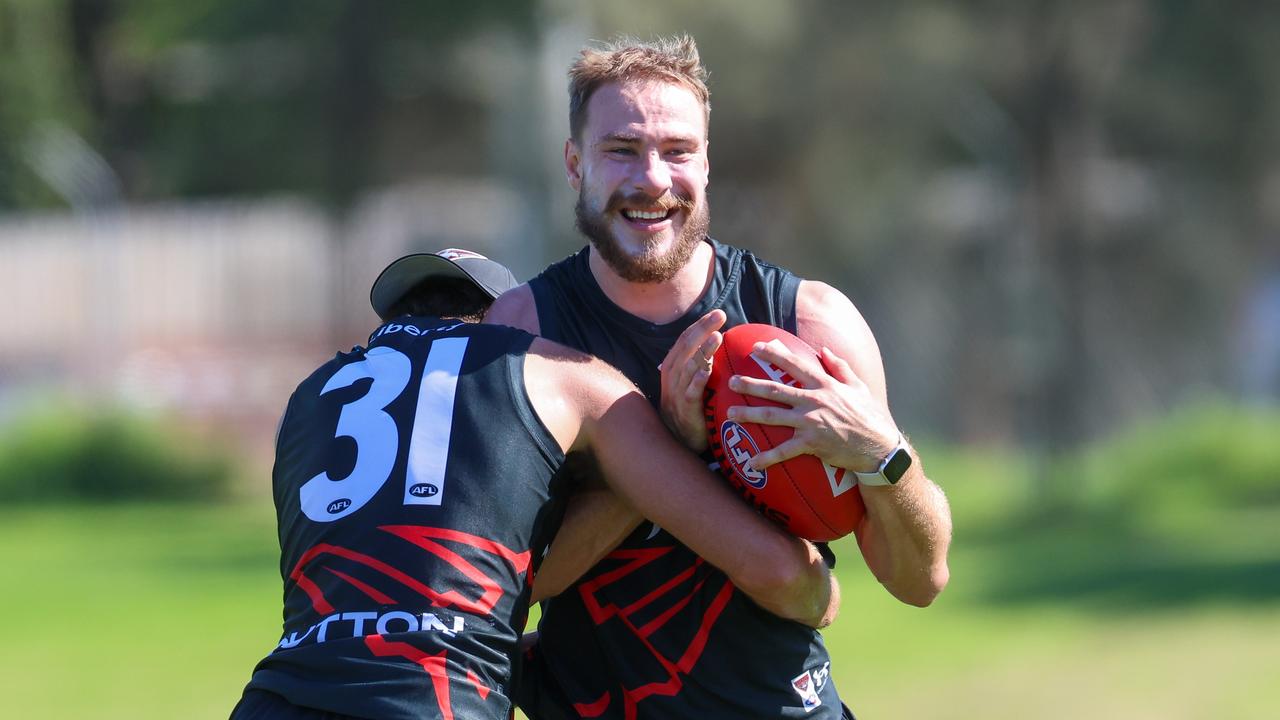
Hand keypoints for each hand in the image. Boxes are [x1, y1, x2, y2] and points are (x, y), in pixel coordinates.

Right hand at [659, 309, 725, 451]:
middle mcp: (672, 378)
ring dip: (702, 352)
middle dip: (702, 330)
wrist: (679, 444)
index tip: (718, 314)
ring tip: (717, 337)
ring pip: (688, 368)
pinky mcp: (684, 411)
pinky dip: (697, 381)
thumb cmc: (692, 410)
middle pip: (686, 348)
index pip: (686, 340)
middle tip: (720, 316)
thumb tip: (724, 346)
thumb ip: (703, 366)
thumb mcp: (694, 384)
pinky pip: (689, 394)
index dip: (700, 326)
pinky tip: (708, 371)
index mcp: (674, 368)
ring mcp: (676, 394)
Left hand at [727, 340, 899, 472]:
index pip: (795, 364)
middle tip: (730, 381)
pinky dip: (766, 458)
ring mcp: (811, 422)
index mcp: (825, 384)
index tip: (756, 346)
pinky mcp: (812, 444)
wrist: (879, 447)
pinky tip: (751, 462)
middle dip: (751, 384)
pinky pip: (784, 451)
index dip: (774, 354)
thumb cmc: (870, 417)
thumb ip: (840, 367)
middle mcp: (815, 400)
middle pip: (776, 389)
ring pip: (773, 416)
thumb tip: (824, 350)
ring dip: (749, 414)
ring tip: (730, 414)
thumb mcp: (859, 387)